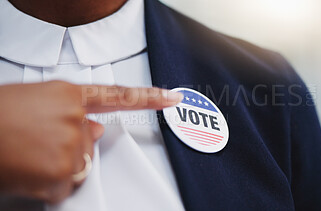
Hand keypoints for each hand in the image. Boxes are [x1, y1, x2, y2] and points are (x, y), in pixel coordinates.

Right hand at [0, 81, 182, 202]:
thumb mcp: (37, 99)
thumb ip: (72, 111)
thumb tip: (98, 127)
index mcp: (70, 95)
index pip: (121, 96)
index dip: (150, 97)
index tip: (172, 98)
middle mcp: (77, 120)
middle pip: (92, 140)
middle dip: (72, 144)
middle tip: (40, 140)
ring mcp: (72, 148)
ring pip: (80, 164)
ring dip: (60, 164)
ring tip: (31, 152)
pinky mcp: (63, 174)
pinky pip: (67, 185)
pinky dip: (51, 183)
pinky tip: (31, 169)